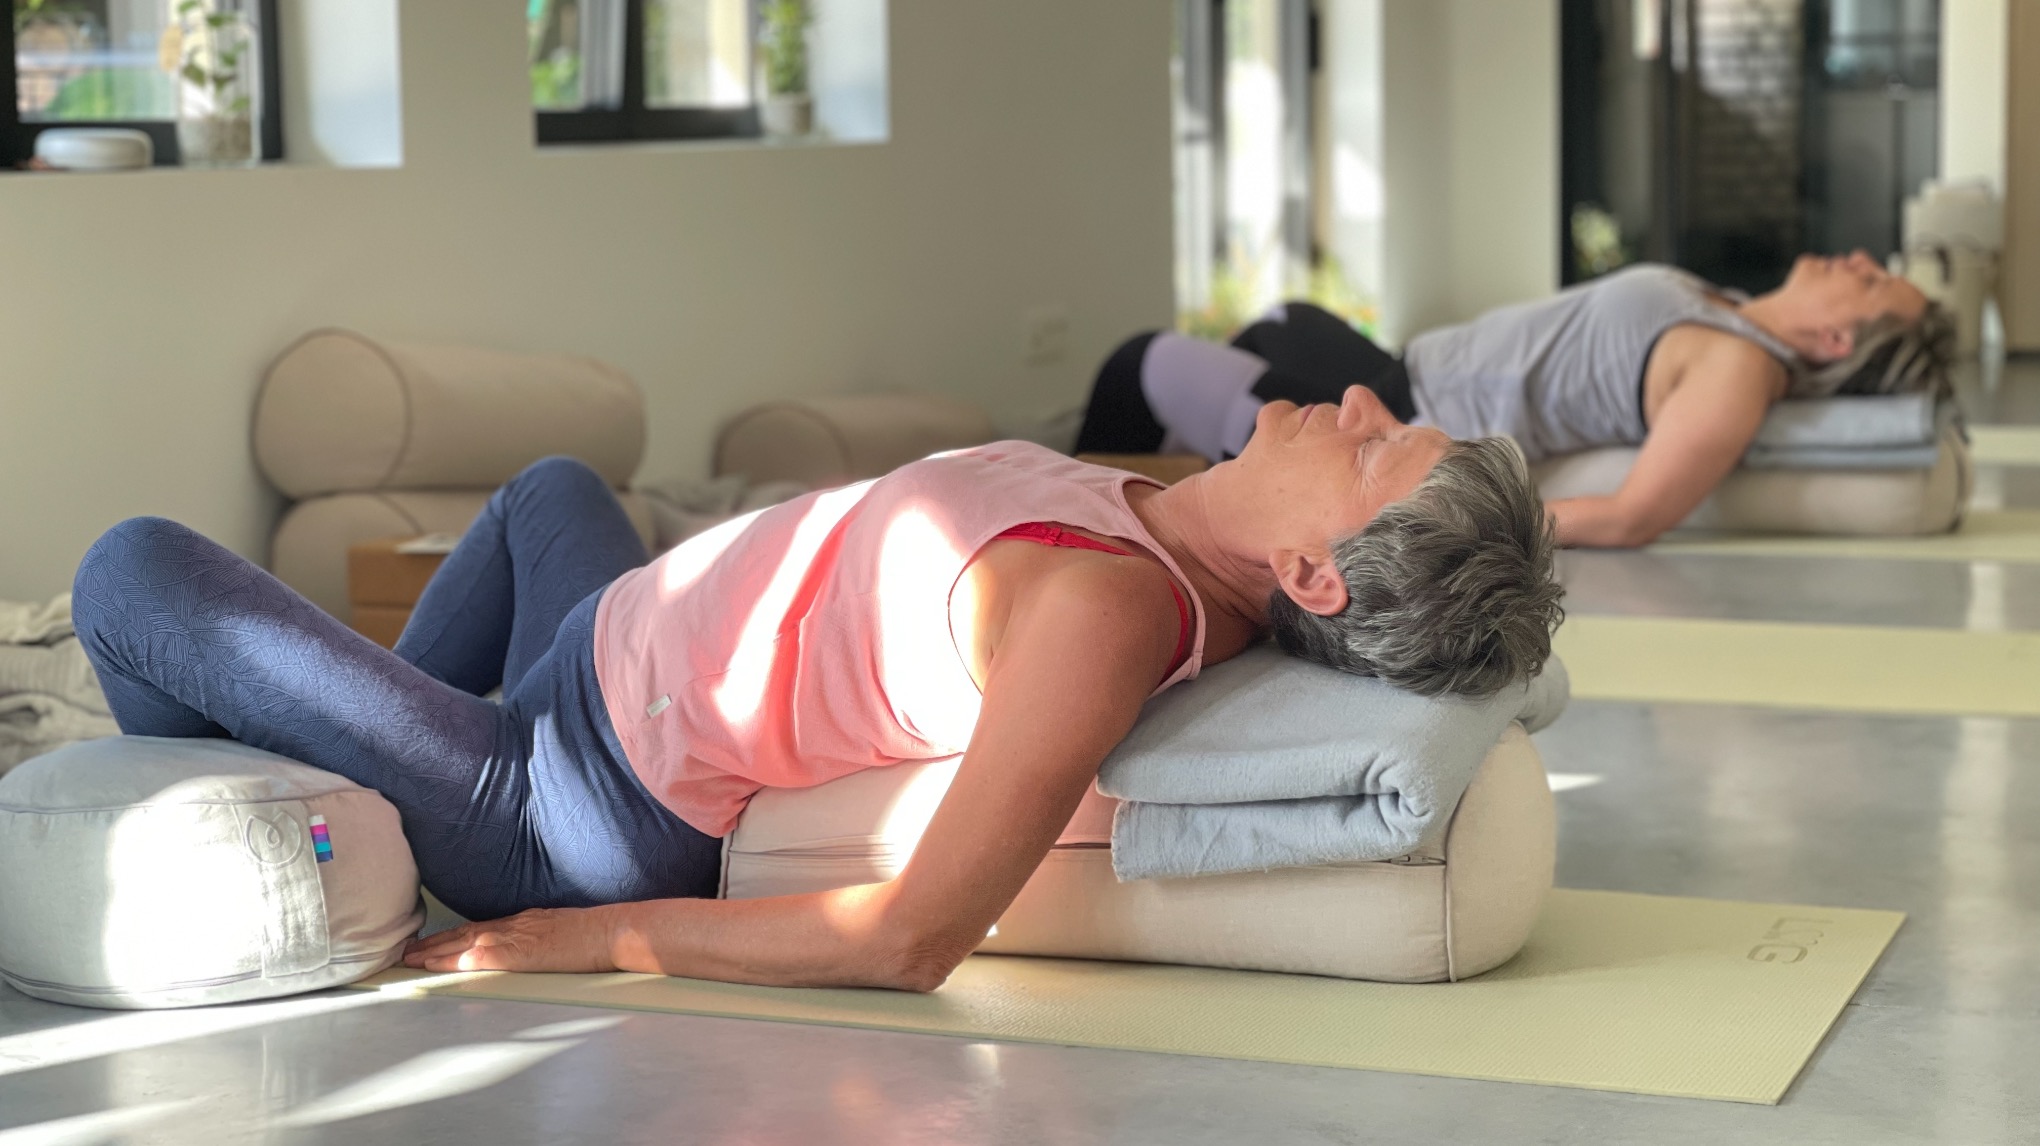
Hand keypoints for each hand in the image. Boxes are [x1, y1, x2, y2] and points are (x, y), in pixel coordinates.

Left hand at [402, 906, 616, 972]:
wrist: (612, 931)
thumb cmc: (597, 935)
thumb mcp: (563, 930)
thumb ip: (543, 937)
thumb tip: (533, 947)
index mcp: (526, 921)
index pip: (481, 927)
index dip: (454, 934)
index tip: (433, 940)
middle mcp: (515, 925)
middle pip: (466, 932)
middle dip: (436, 942)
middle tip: (407, 950)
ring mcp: (517, 936)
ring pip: (465, 942)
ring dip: (436, 951)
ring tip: (411, 958)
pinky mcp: (520, 952)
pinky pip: (480, 955)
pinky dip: (456, 959)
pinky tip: (439, 964)